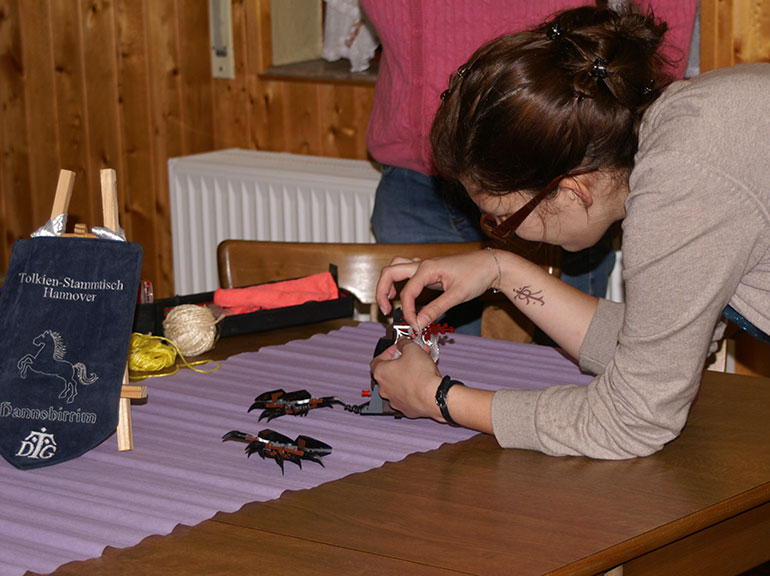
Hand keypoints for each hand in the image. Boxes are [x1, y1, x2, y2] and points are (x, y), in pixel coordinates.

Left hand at [370, 338, 443, 420]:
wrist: (434, 396)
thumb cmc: (421, 376)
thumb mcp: (412, 349)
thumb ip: (404, 343)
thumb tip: (402, 342)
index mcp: (381, 373)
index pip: (377, 360)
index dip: (388, 352)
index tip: (398, 349)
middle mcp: (384, 388)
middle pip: (389, 372)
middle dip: (402, 362)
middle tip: (412, 356)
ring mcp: (394, 400)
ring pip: (399, 384)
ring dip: (407, 375)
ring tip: (421, 367)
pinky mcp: (406, 408)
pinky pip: (407, 395)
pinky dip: (413, 388)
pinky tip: (423, 381)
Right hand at [375, 251, 497, 329]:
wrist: (491, 265)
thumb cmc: (477, 275)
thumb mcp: (457, 295)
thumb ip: (435, 310)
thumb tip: (418, 323)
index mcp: (427, 268)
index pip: (407, 292)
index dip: (408, 311)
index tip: (415, 326)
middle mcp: (422, 264)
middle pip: (390, 272)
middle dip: (381, 291)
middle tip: (385, 311)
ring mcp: (425, 264)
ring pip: (396, 267)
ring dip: (387, 282)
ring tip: (388, 301)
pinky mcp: (430, 269)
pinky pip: (407, 271)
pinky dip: (399, 281)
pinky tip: (403, 294)